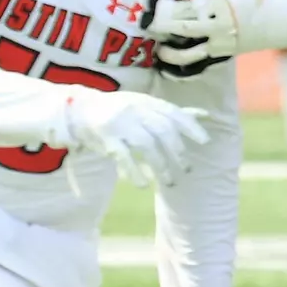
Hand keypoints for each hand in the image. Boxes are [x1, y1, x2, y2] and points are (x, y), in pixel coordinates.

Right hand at [64, 88, 209, 187]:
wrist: (80, 109)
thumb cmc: (121, 110)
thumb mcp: (147, 105)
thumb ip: (173, 113)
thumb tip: (204, 115)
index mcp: (148, 102)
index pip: (173, 113)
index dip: (190, 126)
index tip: (205, 141)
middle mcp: (136, 109)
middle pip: (162, 129)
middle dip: (177, 150)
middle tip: (187, 169)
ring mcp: (120, 123)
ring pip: (146, 144)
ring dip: (160, 165)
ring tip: (170, 182)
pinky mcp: (106, 138)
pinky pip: (123, 156)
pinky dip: (134, 172)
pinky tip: (143, 184)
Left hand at [146, 0, 286, 64]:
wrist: (277, 19)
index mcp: (217, 5)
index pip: (185, 8)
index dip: (165, 9)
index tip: (153, 5)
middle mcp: (215, 27)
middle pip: (181, 30)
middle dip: (161, 29)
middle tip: (148, 25)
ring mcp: (218, 45)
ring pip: (187, 55)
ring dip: (169, 54)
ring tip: (159, 49)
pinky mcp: (220, 57)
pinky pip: (197, 67)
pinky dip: (181, 70)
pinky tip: (168, 68)